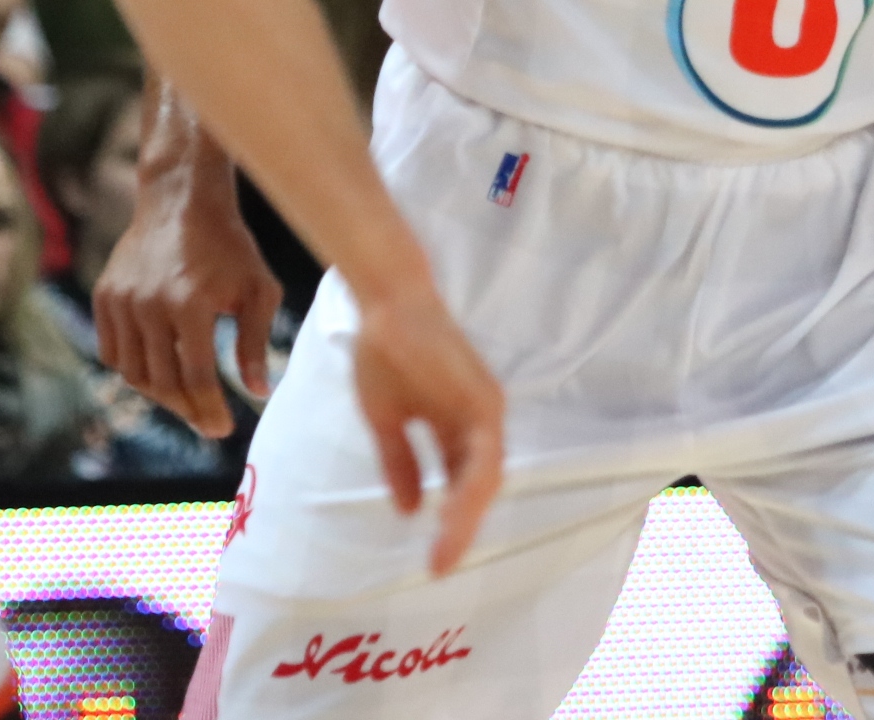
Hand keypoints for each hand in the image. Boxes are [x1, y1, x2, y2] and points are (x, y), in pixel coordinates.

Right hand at [95, 168, 282, 437]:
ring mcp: (121, 301)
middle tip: (206, 422)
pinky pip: (112, 352)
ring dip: (160, 393)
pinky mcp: (104, 297)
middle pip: (163, 381)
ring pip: (133, 372)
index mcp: (190, 304)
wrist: (181, 201)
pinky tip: (158, 372)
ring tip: (186, 398)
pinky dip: (133, 370)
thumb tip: (259, 392)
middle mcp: (149, 305)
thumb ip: (256, 342)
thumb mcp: (258, 289)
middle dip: (187, 409)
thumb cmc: (230, 246)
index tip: (223, 430)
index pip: (196, 377)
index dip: (209, 409)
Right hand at [352, 283, 505, 576]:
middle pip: (479, 487)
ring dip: (467, 514)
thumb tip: (407, 511)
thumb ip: (399, 463)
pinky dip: (472, 484)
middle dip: (461, 528)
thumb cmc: (386, 353)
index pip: (460, 485)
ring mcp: (485, 410)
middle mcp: (478, 422)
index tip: (431, 561)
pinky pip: (484, 453)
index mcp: (456, 428)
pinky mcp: (483, 399)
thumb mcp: (387, 420)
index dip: (448, 522)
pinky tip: (454, 510)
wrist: (386, 307)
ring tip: (446, 548)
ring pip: (486, 476)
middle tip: (440, 566)